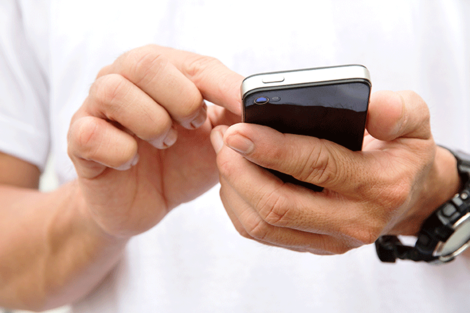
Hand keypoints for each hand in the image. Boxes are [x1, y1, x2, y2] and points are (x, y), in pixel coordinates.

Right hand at [68, 45, 241, 236]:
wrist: (142, 203)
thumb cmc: (179, 165)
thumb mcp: (213, 142)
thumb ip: (234, 121)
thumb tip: (258, 106)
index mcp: (161, 73)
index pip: (194, 65)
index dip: (222, 85)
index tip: (245, 105)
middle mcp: (123, 79)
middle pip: (147, 63)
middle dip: (181, 99)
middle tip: (193, 125)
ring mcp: (95, 108)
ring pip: (114, 92)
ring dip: (150, 123)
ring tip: (165, 142)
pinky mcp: (78, 141)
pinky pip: (91, 133)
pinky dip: (121, 151)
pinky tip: (132, 162)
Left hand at [211, 91, 460, 253]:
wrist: (409, 195)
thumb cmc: (404, 154)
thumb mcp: (415, 122)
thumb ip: (397, 110)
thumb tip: (369, 107)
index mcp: (378, 185)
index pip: (317, 166)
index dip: (273, 148)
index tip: (239, 130)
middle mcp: (353, 220)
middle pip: (278, 205)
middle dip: (240, 171)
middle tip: (224, 136)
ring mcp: (329, 239)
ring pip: (262, 225)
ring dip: (233, 187)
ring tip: (224, 151)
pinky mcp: (311, 244)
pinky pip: (262, 233)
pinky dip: (239, 204)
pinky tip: (234, 175)